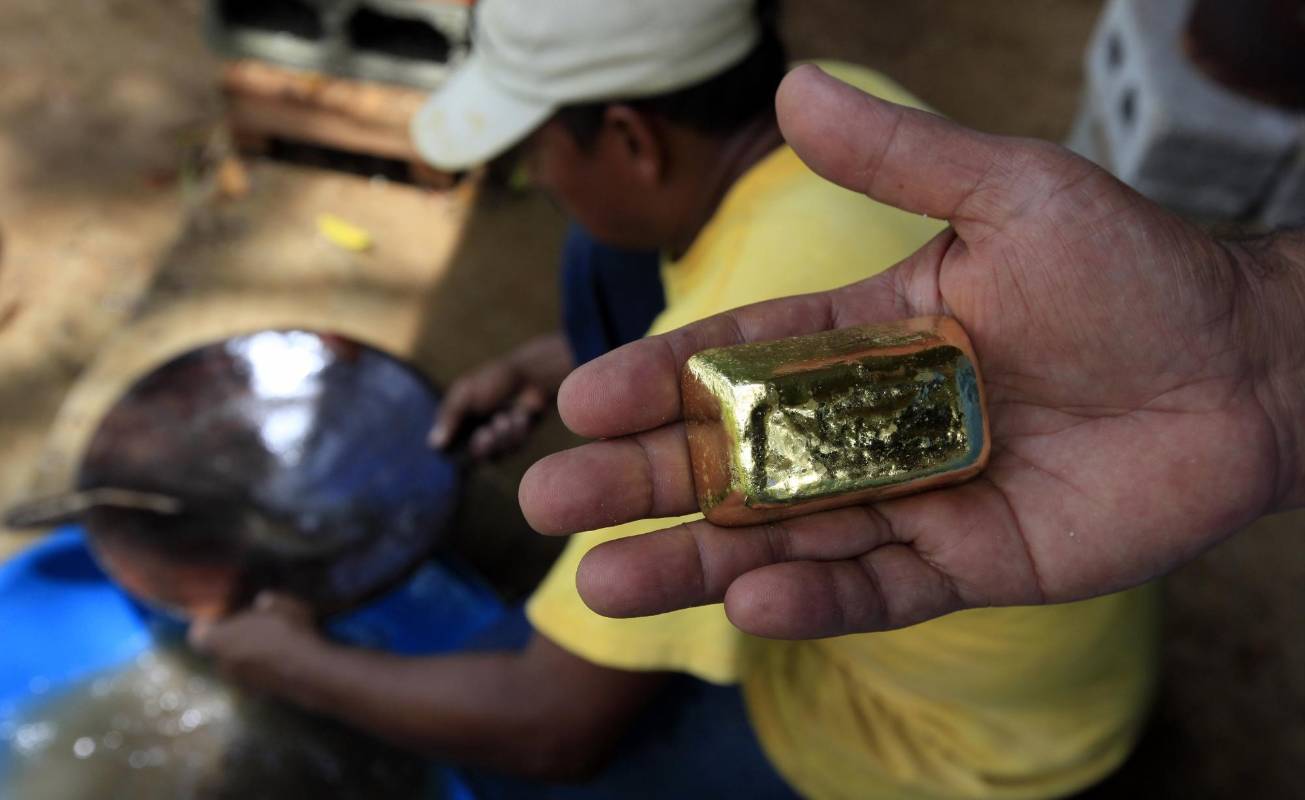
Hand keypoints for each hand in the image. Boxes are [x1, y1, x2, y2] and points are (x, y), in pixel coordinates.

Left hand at [189, 592, 322, 688]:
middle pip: (220, 650)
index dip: (209, 625)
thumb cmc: (287, 630)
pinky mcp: (262, 694)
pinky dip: (267, 667)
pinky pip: (258, 675)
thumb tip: (264, 601)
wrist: (310, 670)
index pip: (198, 635)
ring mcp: (241, 683)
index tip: (223, 616)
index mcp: (217, 640)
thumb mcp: (281, 603)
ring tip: (275, 640)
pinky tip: (288, 656)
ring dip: (252, 654)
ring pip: (239, 664)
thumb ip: (268, 601)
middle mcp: (222, 665)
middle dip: (233, 639)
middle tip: (254, 625)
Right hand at [429, 333, 572, 460]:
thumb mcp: (465, 394)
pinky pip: (512, 450)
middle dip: (481, 446)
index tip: (463, 443)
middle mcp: (471, 432)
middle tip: (487, 432)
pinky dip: (516, 433)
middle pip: (470, 459)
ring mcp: (494, 439)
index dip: (452, 452)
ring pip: (493, 456)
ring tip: (505, 417)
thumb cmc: (494, 380)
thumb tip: (434, 445)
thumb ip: (450, 417)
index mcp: (456, 420)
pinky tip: (521, 416)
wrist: (530, 376)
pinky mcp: (514, 441)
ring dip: (501, 437)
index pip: (445, 449)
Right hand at [518, 65, 1304, 639]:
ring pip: (786, 537)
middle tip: (547, 504)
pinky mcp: (972, 561)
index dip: (658, 382)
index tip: (579, 398)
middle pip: (736, 462)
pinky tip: (747, 602)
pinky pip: (881, 588)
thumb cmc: (1134, 269)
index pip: (739, 364)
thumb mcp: (1008, 193)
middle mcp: (873, 423)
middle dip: (642, 482)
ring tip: (603, 581)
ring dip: (695, 562)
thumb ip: (898, 156)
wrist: (1252, 367)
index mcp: (869, 337)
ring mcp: (917, 496)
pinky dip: (816, 599)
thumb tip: (791, 90)